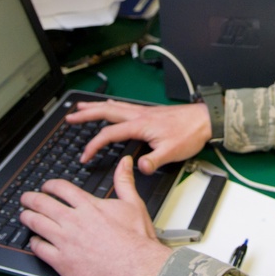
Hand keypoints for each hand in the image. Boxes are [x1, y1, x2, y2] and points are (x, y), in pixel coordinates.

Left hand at [19, 156, 171, 275]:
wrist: (135, 267)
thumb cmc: (136, 239)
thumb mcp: (133, 204)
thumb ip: (124, 181)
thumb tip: (125, 163)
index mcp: (88, 206)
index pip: (61, 188)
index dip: (50, 185)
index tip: (46, 187)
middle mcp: (74, 221)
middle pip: (43, 203)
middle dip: (30, 199)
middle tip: (25, 199)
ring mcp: (65, 241)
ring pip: (37, 224)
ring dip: (27, 217)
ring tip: (23, 216)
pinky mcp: (62, 261)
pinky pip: (40, 249)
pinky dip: (34, 243)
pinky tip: (34, 241)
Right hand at [68, 100, 211, 173]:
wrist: (205, 120)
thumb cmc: (190, 133)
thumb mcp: (172, 152)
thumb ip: (154, 160)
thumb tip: (138, 169)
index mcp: (140, 124)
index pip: (109, 134)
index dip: (94, 145)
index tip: (85, 156)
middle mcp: (139, 115)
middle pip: (105, 112)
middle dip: (85, 115)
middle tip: (69, 117)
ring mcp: (143, 112)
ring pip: (113, 107)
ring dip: (95, 107)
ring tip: (81, 108)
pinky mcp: (149, 113)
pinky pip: (123, 107)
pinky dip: (110, 106)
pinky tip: (109, 107)